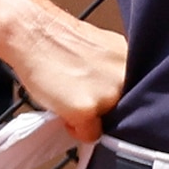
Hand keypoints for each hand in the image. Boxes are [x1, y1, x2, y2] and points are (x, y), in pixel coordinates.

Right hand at [5, 6, 129, 144]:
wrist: (34, 33)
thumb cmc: (59, 42)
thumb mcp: (101, 54)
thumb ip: (114, 75)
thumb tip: (116, 98)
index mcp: (132, 62)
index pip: (134, 98)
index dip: (114, 102)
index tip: (102, 99)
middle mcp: (125, 78)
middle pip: (122, 114)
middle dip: (103, 110)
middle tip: (81, 95)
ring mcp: (108, 95)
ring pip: (106, 126)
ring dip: (90, 119)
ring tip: (70, 97)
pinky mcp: (88, 109)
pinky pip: (88, 135)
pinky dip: (75, 128)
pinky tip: (63, 106)